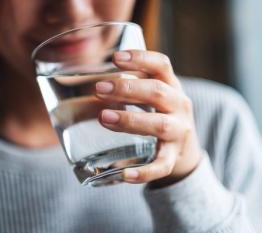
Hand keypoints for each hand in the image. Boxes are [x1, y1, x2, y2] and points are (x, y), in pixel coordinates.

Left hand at [95, 50, 201, 187]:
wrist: (185, 150)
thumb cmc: (159, 115)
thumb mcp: (151, 97)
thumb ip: (127, 88)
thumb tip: (83, 86)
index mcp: (171, 86)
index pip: (161, 65)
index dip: (140, 59)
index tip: (116, 58)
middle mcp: (179, 106)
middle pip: (158, 92)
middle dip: (128, 89)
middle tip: (99, 89)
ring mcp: (178, 132)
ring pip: (159, 125)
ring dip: (131, 120)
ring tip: (103, 117)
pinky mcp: (173, 158)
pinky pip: (161, 165)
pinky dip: (144, 171)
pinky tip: (125, 174)